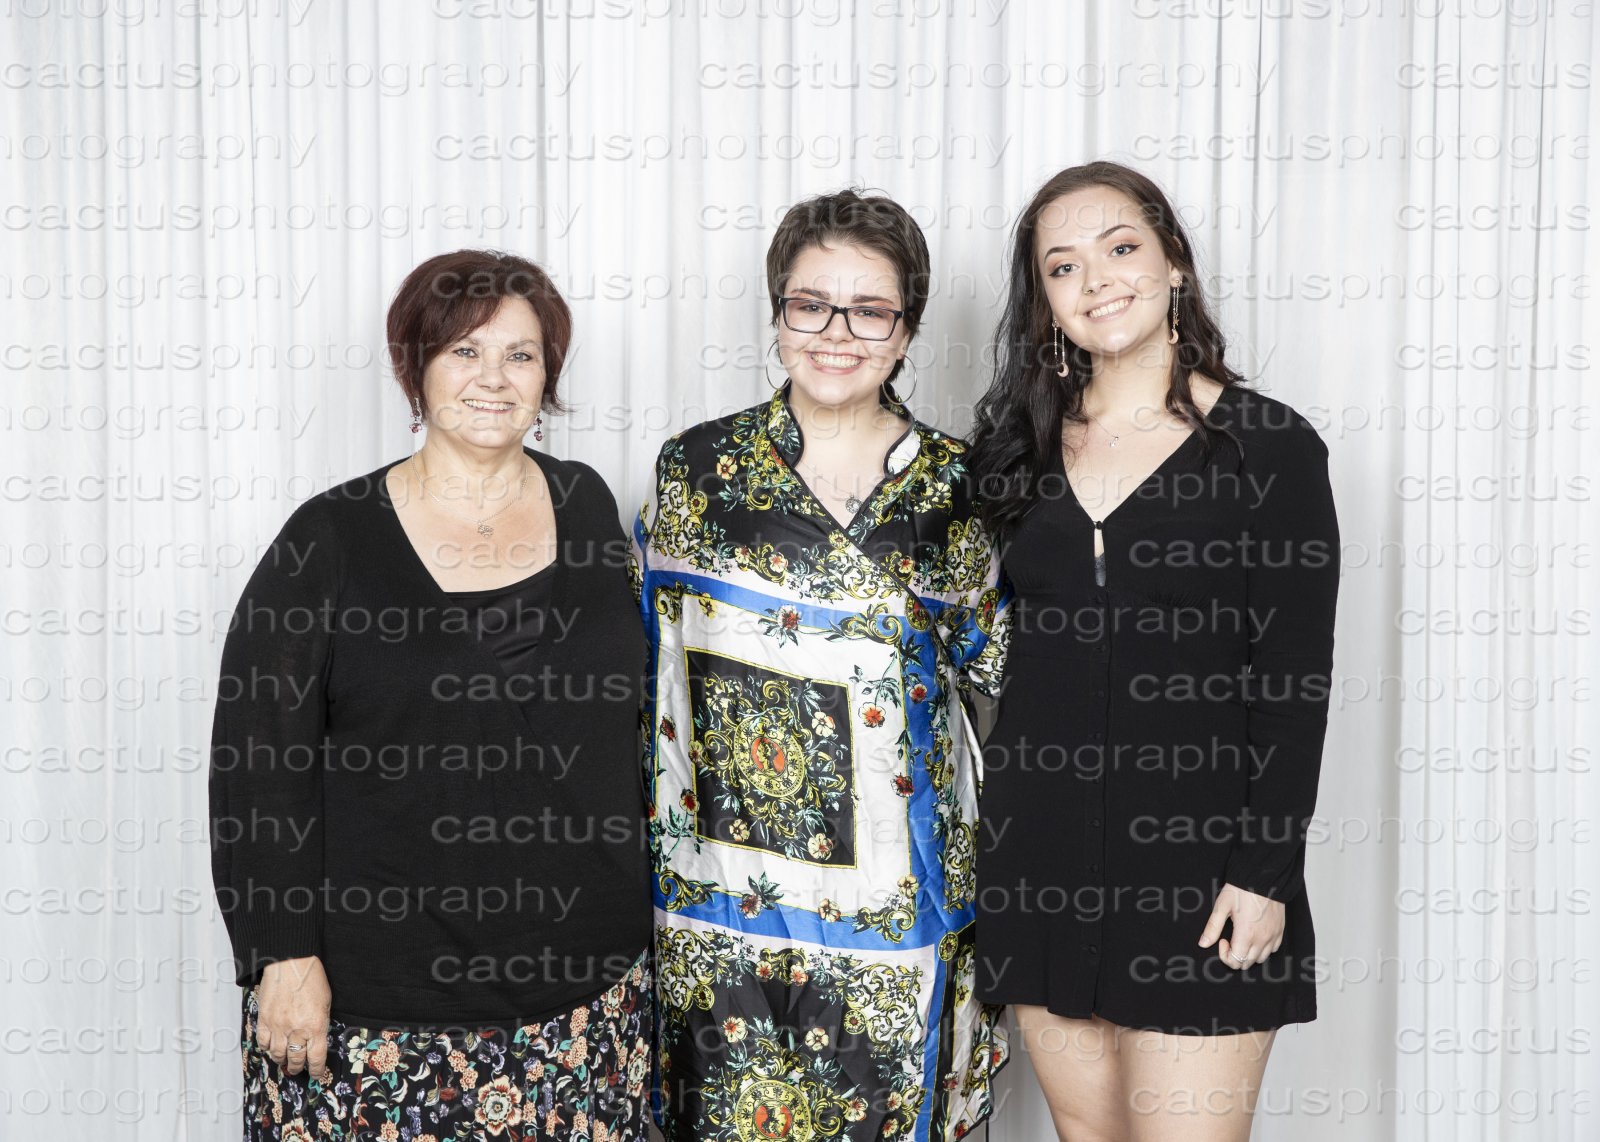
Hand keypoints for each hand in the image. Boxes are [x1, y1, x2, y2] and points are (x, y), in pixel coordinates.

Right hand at [256, 955, 331, 1079]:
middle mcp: (296, 1030)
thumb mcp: (326, 1003)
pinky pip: (263, 1043)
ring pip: (278, 1055)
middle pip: (296, 1060)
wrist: (290, 963)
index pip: (317, 1058)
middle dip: (298, 1068)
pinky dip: (267, 1048)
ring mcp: (278, 1026)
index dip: (318, 1070)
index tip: (318, 1074)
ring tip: (285, 1060)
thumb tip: (316, 1040)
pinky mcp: (264, 1020)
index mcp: (316, 1026)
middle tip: (299, 1069)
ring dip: (282, 1060)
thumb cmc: (311, 979)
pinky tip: (272, 1047)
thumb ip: (320, 1023)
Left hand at [1197, 883, 1283, 969]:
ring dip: (1249, 955)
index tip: (1222, 940)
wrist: (1262, 877)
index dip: (1225, 955)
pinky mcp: (1280, 930)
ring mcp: (1273, 936)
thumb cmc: (1241, 890)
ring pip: (1261, 959)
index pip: (1235, 961)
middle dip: (1235, 956)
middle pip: (1248, 963)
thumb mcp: (1222, 906)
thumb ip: (1213, 927)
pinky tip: (1256, 937)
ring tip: (1242, 939)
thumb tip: (1203, 943)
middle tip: (1230, 940)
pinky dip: (1263, 949)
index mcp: (1246, 934)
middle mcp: (1262, 939)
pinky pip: (1273, 949)